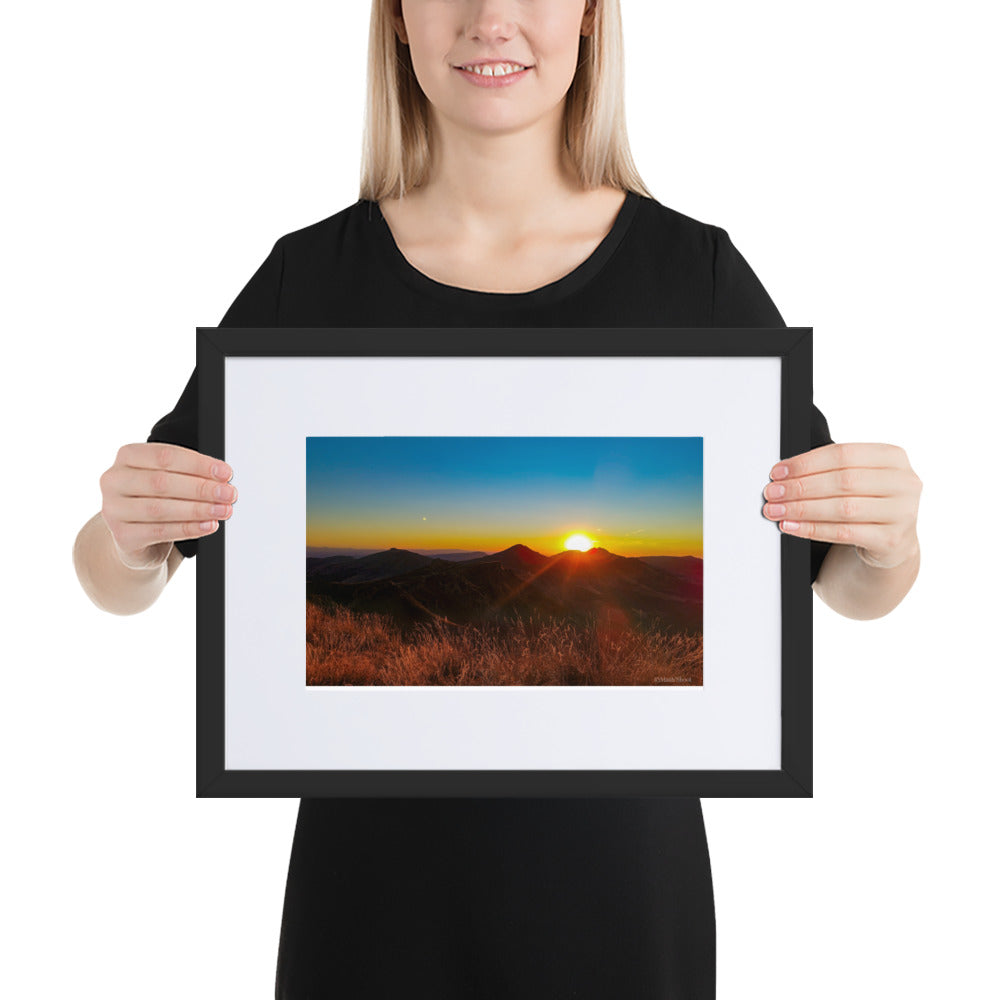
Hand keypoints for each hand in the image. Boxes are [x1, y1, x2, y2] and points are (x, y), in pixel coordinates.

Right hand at [99, 443, 236, 569]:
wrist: (135, 537)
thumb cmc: (155, 500)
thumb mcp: (168, 479)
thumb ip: (189, 474)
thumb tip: (222, 478)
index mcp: (127, 457)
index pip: (165, 456)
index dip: (198, 464)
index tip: (225, 473)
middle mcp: (114, 480)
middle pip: (162, 482)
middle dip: (201, 488)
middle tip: (228, 493)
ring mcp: (113, 509)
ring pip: (161, 508)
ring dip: (198, 509)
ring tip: (223, 510)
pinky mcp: (122, 535)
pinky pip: (160, 531)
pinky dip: (189, 528)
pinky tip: (208, 525)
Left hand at [761, 443, 921, 569]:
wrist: (892, 541)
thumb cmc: (867, 502)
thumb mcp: (858, 478)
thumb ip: (829, 470)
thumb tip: (783, 474)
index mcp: (893, 457)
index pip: (843, 454)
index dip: (806, 463)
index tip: (778, 472)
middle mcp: (904, 482)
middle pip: (843, 481)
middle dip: (800, 487)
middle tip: (773, 493)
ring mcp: (903, 512)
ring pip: (842, 508)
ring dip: (802, 509)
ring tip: (776, 511)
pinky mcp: (892, 540)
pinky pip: (844, 533)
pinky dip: (812, 529)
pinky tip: (791, 527)